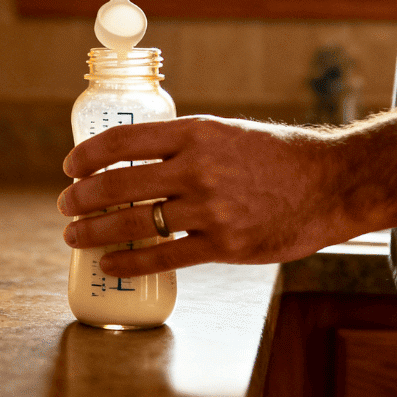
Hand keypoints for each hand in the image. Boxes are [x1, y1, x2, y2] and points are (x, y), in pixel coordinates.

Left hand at [56, 116, 344, 277]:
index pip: (123, 141)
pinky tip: (111, 264)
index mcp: (195, 132)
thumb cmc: (278, 157)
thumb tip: (137, 163)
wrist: (330, 184)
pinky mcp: (224, 244)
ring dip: (95, 232)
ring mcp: (210, 208)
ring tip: (75, 236)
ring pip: (134, 223)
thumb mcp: (227, 133)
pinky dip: (129, 262)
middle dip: (82, 198)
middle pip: (118, 184)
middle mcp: (198, 168)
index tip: (69, 168)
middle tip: (66, 206)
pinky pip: (163, 256)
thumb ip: (185, 146)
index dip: (87, 156)